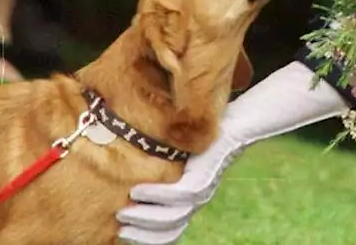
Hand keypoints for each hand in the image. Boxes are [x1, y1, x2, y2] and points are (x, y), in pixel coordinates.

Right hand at [116, 132, 241, 243]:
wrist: (238, 122)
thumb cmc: (203, 136)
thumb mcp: (179, 157)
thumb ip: (161, 170)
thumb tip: (127, 176)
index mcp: (190, 199)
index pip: (169, 231)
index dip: (146, 237)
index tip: (122, 232)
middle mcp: (197, 200)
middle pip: (169, 229)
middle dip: (142, 233)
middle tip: (118, 226)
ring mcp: (203, 191)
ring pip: (173, 216)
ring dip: (145, 217)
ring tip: (123, 211)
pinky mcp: (204, 177)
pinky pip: (179, 194)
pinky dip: (156, 195)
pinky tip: (138, 190)